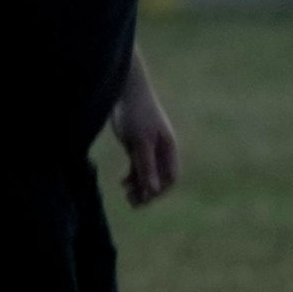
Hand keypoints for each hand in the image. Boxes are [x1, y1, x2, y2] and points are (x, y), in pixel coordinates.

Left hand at [113, 76, 181, 206]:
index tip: (145, 197)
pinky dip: (131, 176)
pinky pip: (137, 166)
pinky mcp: (136, 144)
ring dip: (138, 186)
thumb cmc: (135, 113)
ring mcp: (148, 147)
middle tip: (132, 203)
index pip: (170, 178)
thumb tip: (153, 191)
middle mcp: (161, 150)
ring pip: (147, 173)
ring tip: (126, 197)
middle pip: (159, 178)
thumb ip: (147, 166)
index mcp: (168, 149)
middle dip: (148, 192)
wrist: (124, 89)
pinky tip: (122, 182)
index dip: (160, 191)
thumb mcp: (140, 142)